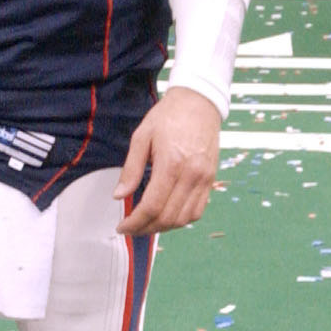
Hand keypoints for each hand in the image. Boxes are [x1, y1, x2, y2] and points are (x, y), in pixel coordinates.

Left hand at [117, 88, 222, 235]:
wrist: (199, 102)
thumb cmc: (169, 116)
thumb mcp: (141, 137)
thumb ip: (131, 169)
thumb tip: (119, 195)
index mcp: (172, 163)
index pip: (152, 206)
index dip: (135, 222)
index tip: (122, 226)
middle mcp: (191, 175)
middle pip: (168, 217)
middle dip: (146, 228)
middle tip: (130, 228)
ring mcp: (204, 179)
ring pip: (184, 219)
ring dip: (163, 228)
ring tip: (146, 225)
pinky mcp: (211, 180)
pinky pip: (198, 211)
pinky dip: (181, 220)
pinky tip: (166, 217)